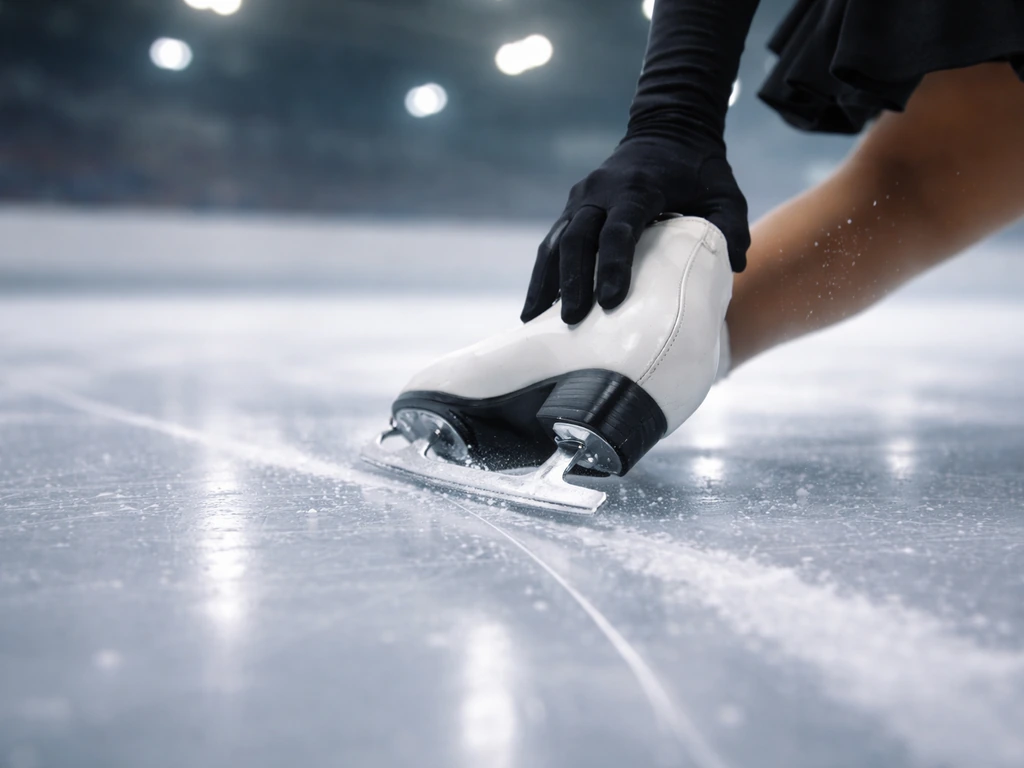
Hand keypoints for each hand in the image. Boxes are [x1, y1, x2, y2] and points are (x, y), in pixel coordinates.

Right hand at [521, 137, 748, 323]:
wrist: (667, 130)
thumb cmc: (700, 170)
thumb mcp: (725, 194)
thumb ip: (729, 229)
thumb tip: (730, 268)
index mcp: (637, 187)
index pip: (618, 230)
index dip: (612, 266)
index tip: (609, 302)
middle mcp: (600, 191)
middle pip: (577, 239)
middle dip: (572, 282)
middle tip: (573, 322)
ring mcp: (580, 199)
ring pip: (555, 243)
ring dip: (545, 283)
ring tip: (536, 323)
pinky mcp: (571, 209)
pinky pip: (550, 245)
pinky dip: (542, 277)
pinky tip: (535, 310)